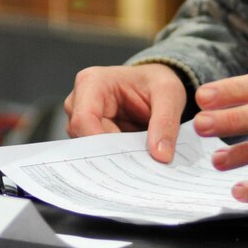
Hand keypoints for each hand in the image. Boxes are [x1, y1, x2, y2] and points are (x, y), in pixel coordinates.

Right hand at [64, 62, 187, 162]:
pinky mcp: (87, 135)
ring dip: (113, 158)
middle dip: (110, 154)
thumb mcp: (169, 94)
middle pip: (83, 138)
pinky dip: (114, 160)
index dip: (102, 144)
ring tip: (138, 159)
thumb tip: (161, 155)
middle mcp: (78, 101)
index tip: (127, 159)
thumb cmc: (155, 83)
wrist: (152, 86)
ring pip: (87, 150)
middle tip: (138, 165)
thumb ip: (165, 122)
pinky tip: (132, 160)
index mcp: (92, 82)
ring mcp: (80, 119)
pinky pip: (94, 155)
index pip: (84, 120)